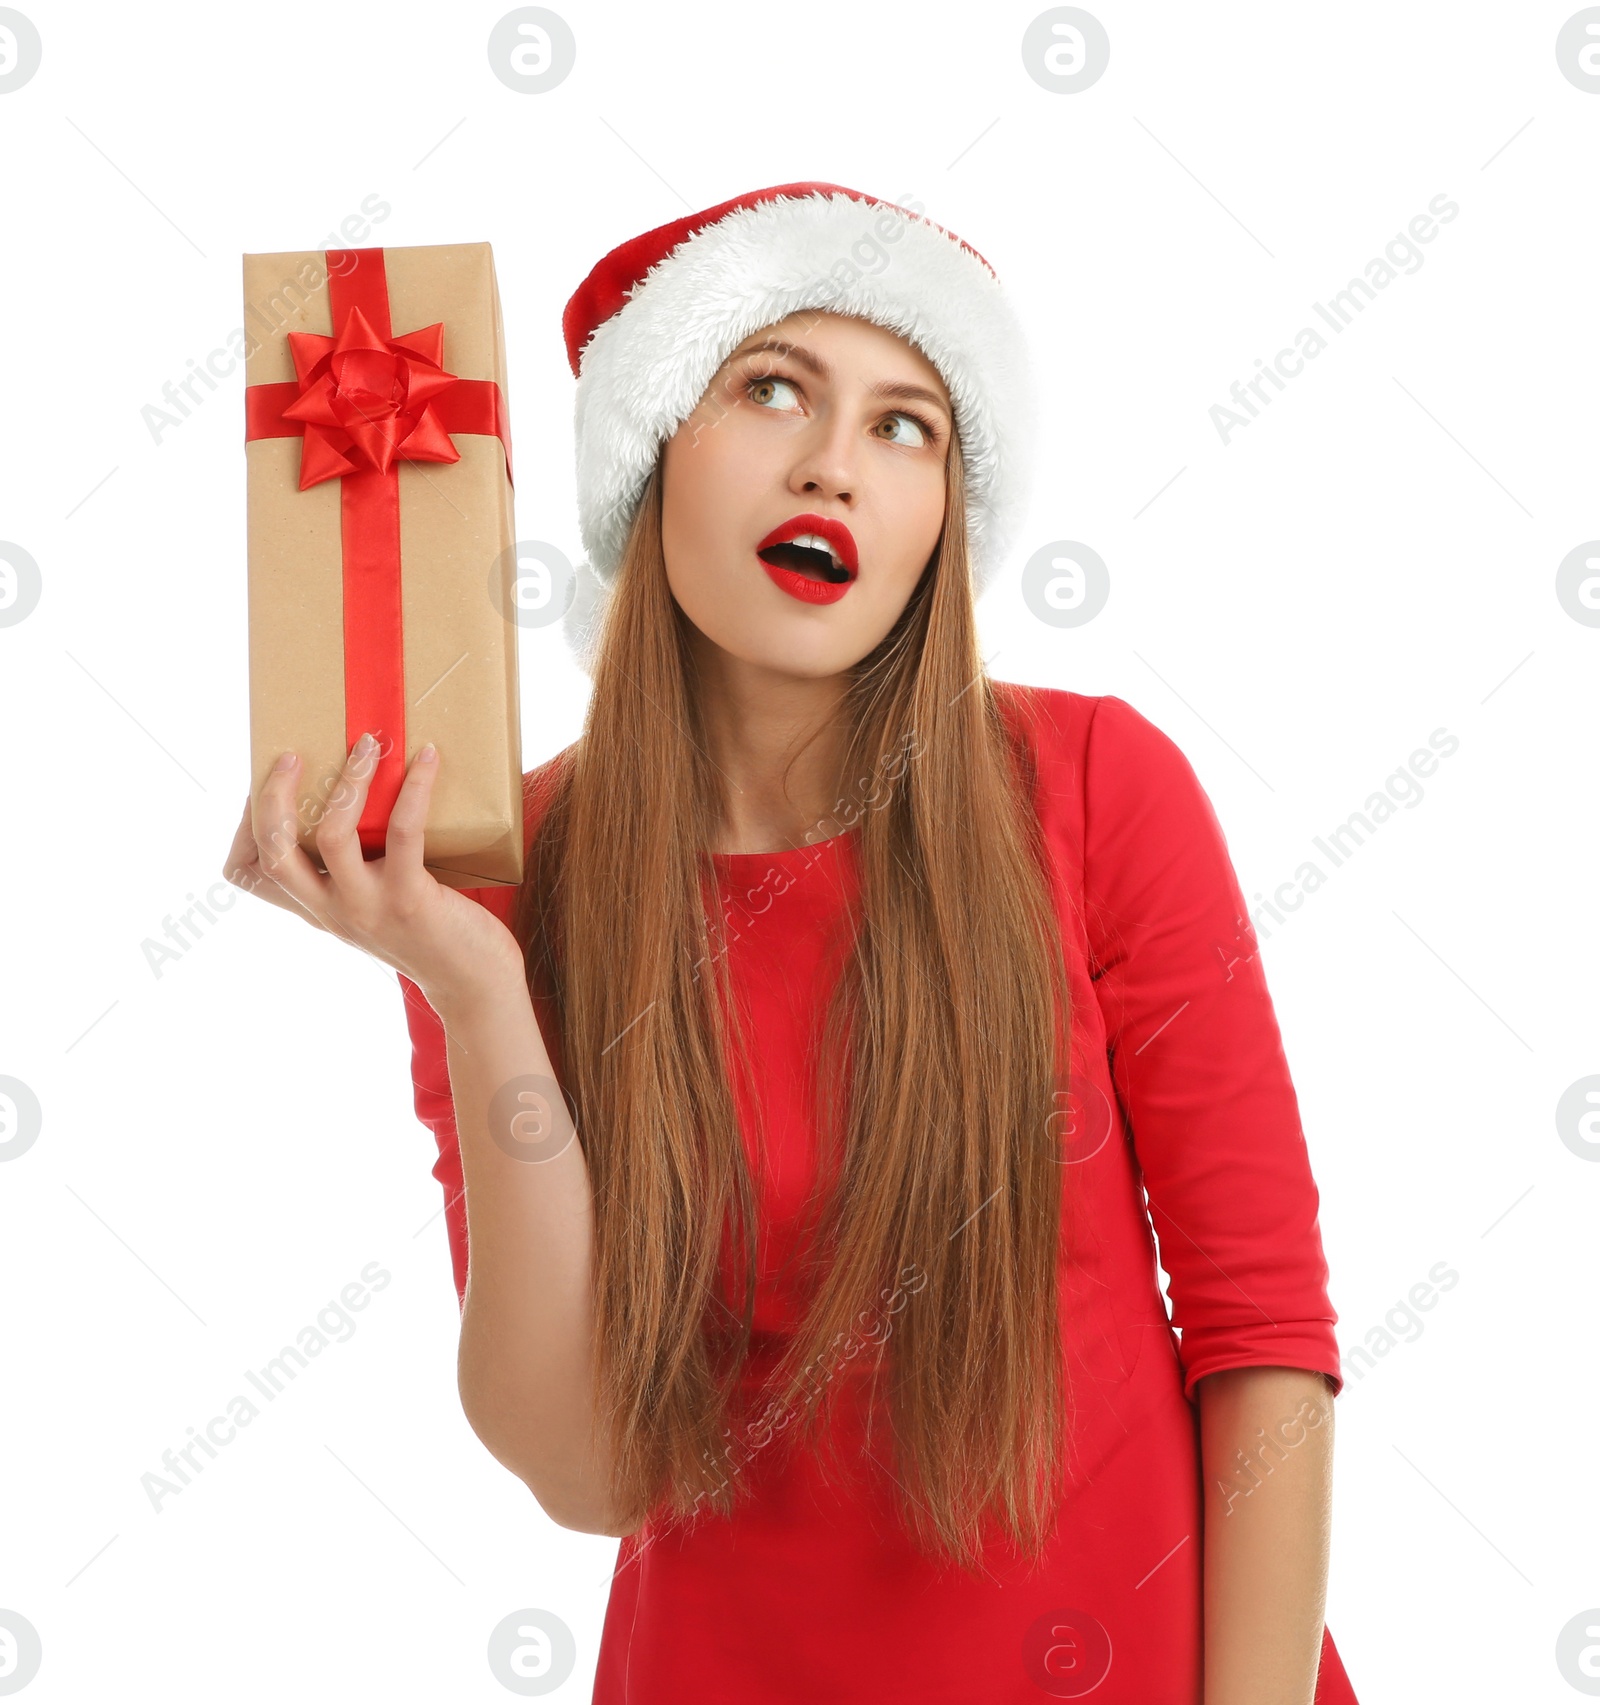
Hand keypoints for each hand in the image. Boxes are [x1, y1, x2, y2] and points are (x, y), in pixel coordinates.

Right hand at [223, 735, 526, 1011]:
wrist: (475, 986)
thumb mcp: (373, 911)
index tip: (261, 789)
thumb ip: (353, 875)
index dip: (245, 826)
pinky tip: (428, 759)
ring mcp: (368, 907)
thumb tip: (356, 806)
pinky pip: (403, 831)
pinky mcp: (411, 899)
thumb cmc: (431, 936)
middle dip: (272, 796)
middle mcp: (333, 911)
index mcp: (318, 910)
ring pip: (332, 836)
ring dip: (348, 781)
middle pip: (274, 852)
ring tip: (367, 745)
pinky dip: (415, 788)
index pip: (249, 874)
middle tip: (290, 755)